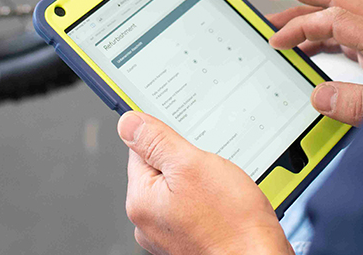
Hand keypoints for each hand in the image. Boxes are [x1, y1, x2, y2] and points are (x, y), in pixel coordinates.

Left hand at [118, 112, 292, 254]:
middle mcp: (147, 221)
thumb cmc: (232, 224)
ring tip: (219, 192)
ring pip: (179, 188)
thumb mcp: (191, 165)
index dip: (167, 141)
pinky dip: (206, 202)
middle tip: (210, 172)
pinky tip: (222, 206)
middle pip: (159, 170)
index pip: (140, 149)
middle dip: (186, 163)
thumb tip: (129, 122)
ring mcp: (167, 233)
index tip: (187, 144)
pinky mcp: (187, 239)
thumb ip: (156, 141)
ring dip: (198, 182)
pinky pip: (192, 207)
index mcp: (140, 200)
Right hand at [260, 0, 362, 125]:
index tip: (278, 41)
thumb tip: (319, 95)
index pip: (336, 19)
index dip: (302, 27)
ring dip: (307, 11)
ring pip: (341, 11)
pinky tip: (304, 47)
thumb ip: (357, 106)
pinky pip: (347, 32)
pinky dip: (321, 33)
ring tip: (276, 21)